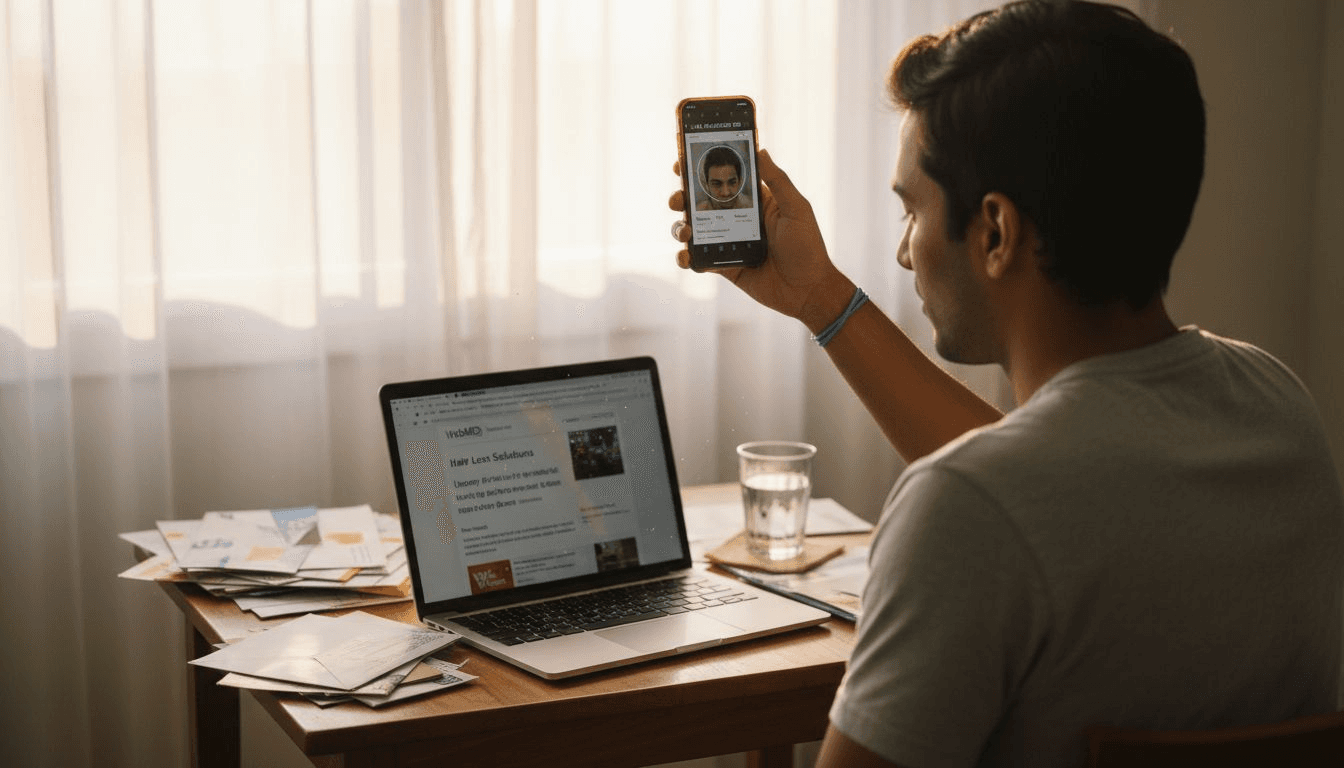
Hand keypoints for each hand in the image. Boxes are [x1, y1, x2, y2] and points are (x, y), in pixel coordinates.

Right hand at [669, 149, 849, 324]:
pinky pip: (698, 259)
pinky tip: (687, 256)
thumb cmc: (808, 246)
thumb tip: (760, 149)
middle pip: (701, 203)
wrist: (808, 290)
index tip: (683, 161)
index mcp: (754, 201)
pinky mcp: (724, 266)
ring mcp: (728, 243)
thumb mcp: (796, 208)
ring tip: (684, 231)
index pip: (723, 180)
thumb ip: (778, 180)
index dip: (702, 170)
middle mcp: (737, 219)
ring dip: (681, 227)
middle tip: (677, 199)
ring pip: (694, 230)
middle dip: (683, 198)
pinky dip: (686, 257)